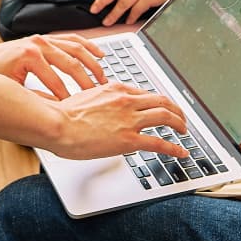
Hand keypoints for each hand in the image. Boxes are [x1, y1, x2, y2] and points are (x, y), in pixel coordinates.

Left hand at [0, 33, 107, 98]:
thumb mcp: (13, 88)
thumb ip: (35, 98)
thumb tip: (56, 109)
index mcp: (30, 56)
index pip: (56, 81)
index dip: (67, 97)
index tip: (76, 108)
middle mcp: (40, 43)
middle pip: (71, 63)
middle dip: (86, 81)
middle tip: (96, 95)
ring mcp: (46, 38)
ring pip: (77, 48)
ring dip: (92, 63)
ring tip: (102, 78)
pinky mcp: (50, 37)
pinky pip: (73, 39)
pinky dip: (89, 46)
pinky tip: (100, 55)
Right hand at [47, 82, 188, 159]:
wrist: (56, 124)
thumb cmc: (63, 114)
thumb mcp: (86, 95)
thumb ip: (102, 98)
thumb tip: (105, 104)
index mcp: (115, 89)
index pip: (145, 93)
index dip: (158, 102)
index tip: (162, 107)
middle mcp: (126, 101)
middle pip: (162, 101)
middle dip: (176, 109)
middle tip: (180, 118)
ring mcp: (129, 119)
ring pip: (166, 116)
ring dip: (179, 124)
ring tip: (184, 131)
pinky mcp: (129, 139)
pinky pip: (159, 142)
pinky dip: (174, 147)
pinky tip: (180, 152)